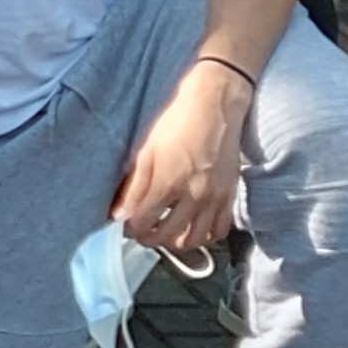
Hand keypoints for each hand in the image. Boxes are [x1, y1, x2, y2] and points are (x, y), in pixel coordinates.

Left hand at [112, 59, 255, 252]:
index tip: (125, 225)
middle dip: (149, 238)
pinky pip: (218, 231)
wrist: (214, 105)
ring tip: (165, 231)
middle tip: (142, 231)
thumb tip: (118, 214)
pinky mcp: (230, 196)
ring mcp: (214, 198)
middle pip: (166, 236)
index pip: (142, 223)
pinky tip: (191, 227)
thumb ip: (133, 186)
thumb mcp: (146, 150)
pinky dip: (203, 236)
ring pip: (193, 240)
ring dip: (174, 242)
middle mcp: (193, 196)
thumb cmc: (176, 123)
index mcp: (168, 183)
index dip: (130, 229)